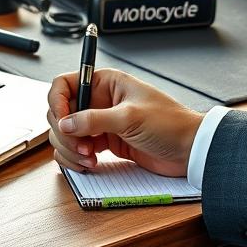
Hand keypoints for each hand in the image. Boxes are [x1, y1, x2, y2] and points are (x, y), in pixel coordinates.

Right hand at [46, 67, 204, 177]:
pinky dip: (76, 159)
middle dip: (64, 132)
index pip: (64, 84)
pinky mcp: (104, 143)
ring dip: (70, 149)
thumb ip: (94, 119)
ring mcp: (99, 123)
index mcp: (105, 83)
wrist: (189, 150)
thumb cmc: (169, 123)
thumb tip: (65, 123)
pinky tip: (90, 163)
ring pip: (66, 133)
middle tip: (80, 147)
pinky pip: (77, 149)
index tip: (62, 121)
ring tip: (88, 158)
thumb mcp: (130, 117)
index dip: (57, 102)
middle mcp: (99, 101)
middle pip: (61, 112)